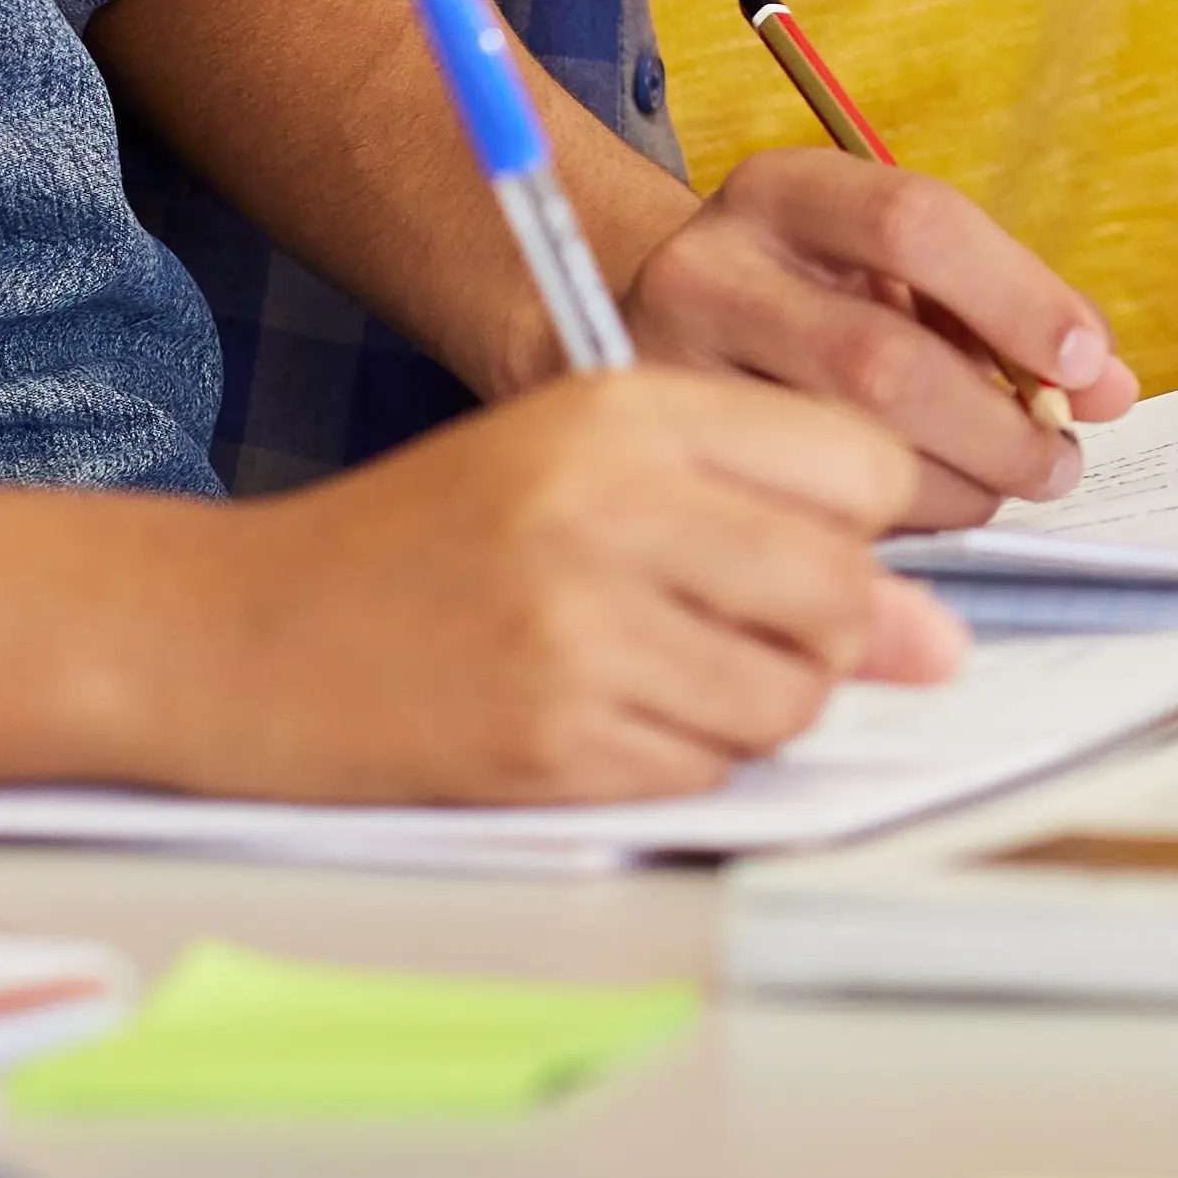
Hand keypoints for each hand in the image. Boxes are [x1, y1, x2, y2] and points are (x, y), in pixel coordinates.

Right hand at [182, 369, 969, 805]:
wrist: (236, 634)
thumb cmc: (428, 541)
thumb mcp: (588, 474)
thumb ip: (769, 523)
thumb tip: (940, 643)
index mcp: (627, 409)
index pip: (864, 466)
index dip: (857, 521)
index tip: (805, 541)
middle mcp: (609, 508)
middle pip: (843, 590)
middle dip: (824, 629)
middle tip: (730, 625)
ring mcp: (578, 631)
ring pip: (792, 693)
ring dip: (758, 701)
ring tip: (660, 669)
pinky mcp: (549, 742)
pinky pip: (711, 768)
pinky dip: (686, 757)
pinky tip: (603, 717)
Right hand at [619, 149, 1139, 529]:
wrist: (629, 330)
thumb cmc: (800, 299)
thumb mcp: (889, 272)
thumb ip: (1002, 313)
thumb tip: (1108, 388)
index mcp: (781, 193)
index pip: (915, 221)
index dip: (1016, 297)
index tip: (1085, 364)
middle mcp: (705, 267)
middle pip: (879, 360)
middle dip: (994, 427)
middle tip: (1055, 463)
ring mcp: (662, 369)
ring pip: (837, 451)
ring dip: (951, 488)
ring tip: (996, 489)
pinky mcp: (656, 465)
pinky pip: (792, 516)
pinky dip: (882, 530)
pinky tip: (914, 520)